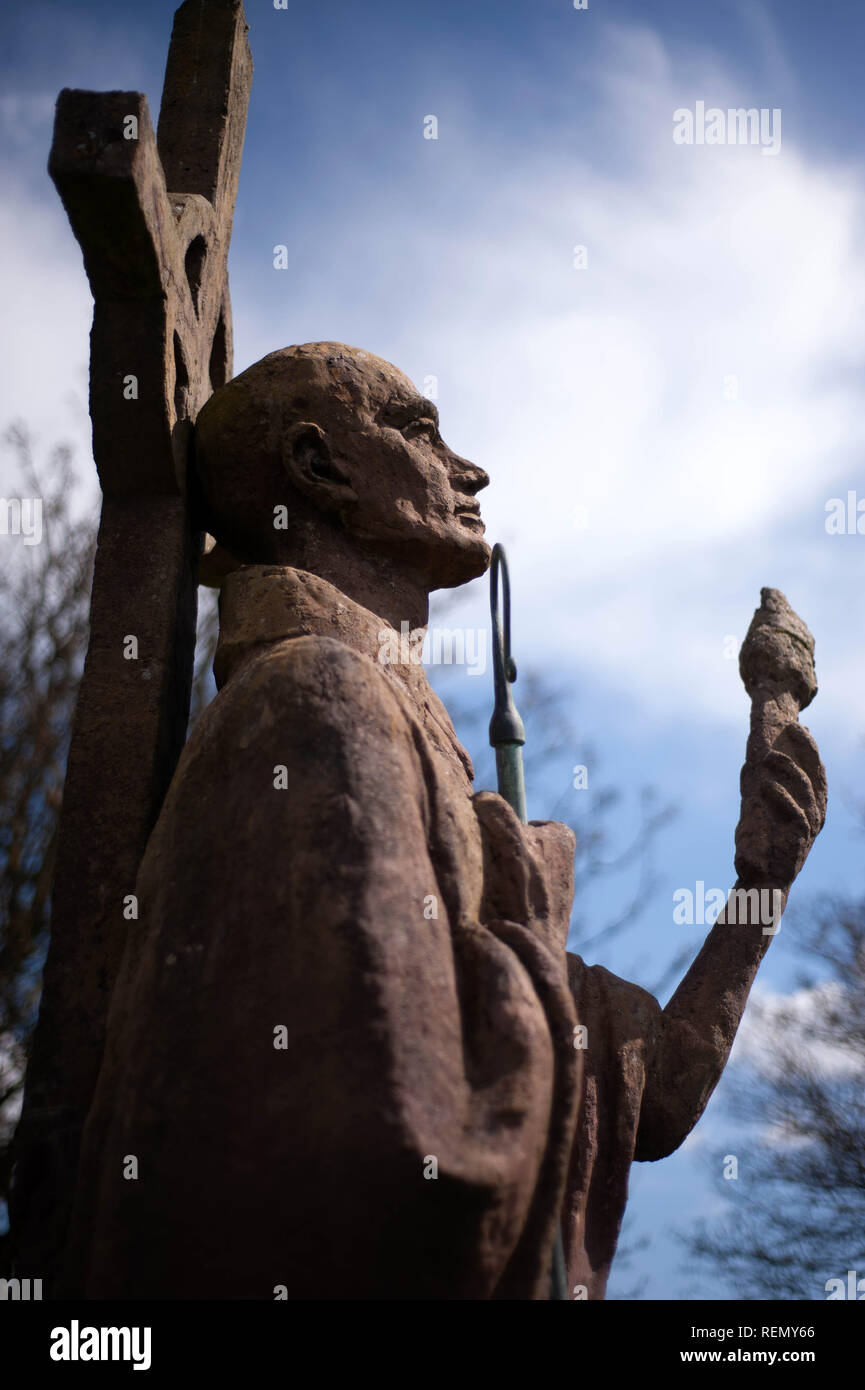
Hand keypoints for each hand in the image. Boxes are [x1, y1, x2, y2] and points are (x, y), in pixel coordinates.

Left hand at [734, 721, 826, 887]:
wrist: (761, 879)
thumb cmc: (761, 845)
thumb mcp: (759, 811)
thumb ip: (757, 788)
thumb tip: (750, 764)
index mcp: (809, 803)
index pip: (814, 769)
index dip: (808, 748)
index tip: (799, 727)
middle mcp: (814, 811)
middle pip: (816, 772)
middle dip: (807, 748)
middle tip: (793, 728)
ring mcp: (808, 824)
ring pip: (805, 788)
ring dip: (788, 769)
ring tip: (770, 755)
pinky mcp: (798, 838)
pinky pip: (795, 813)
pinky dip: (782, 798)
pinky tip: (768, 786)